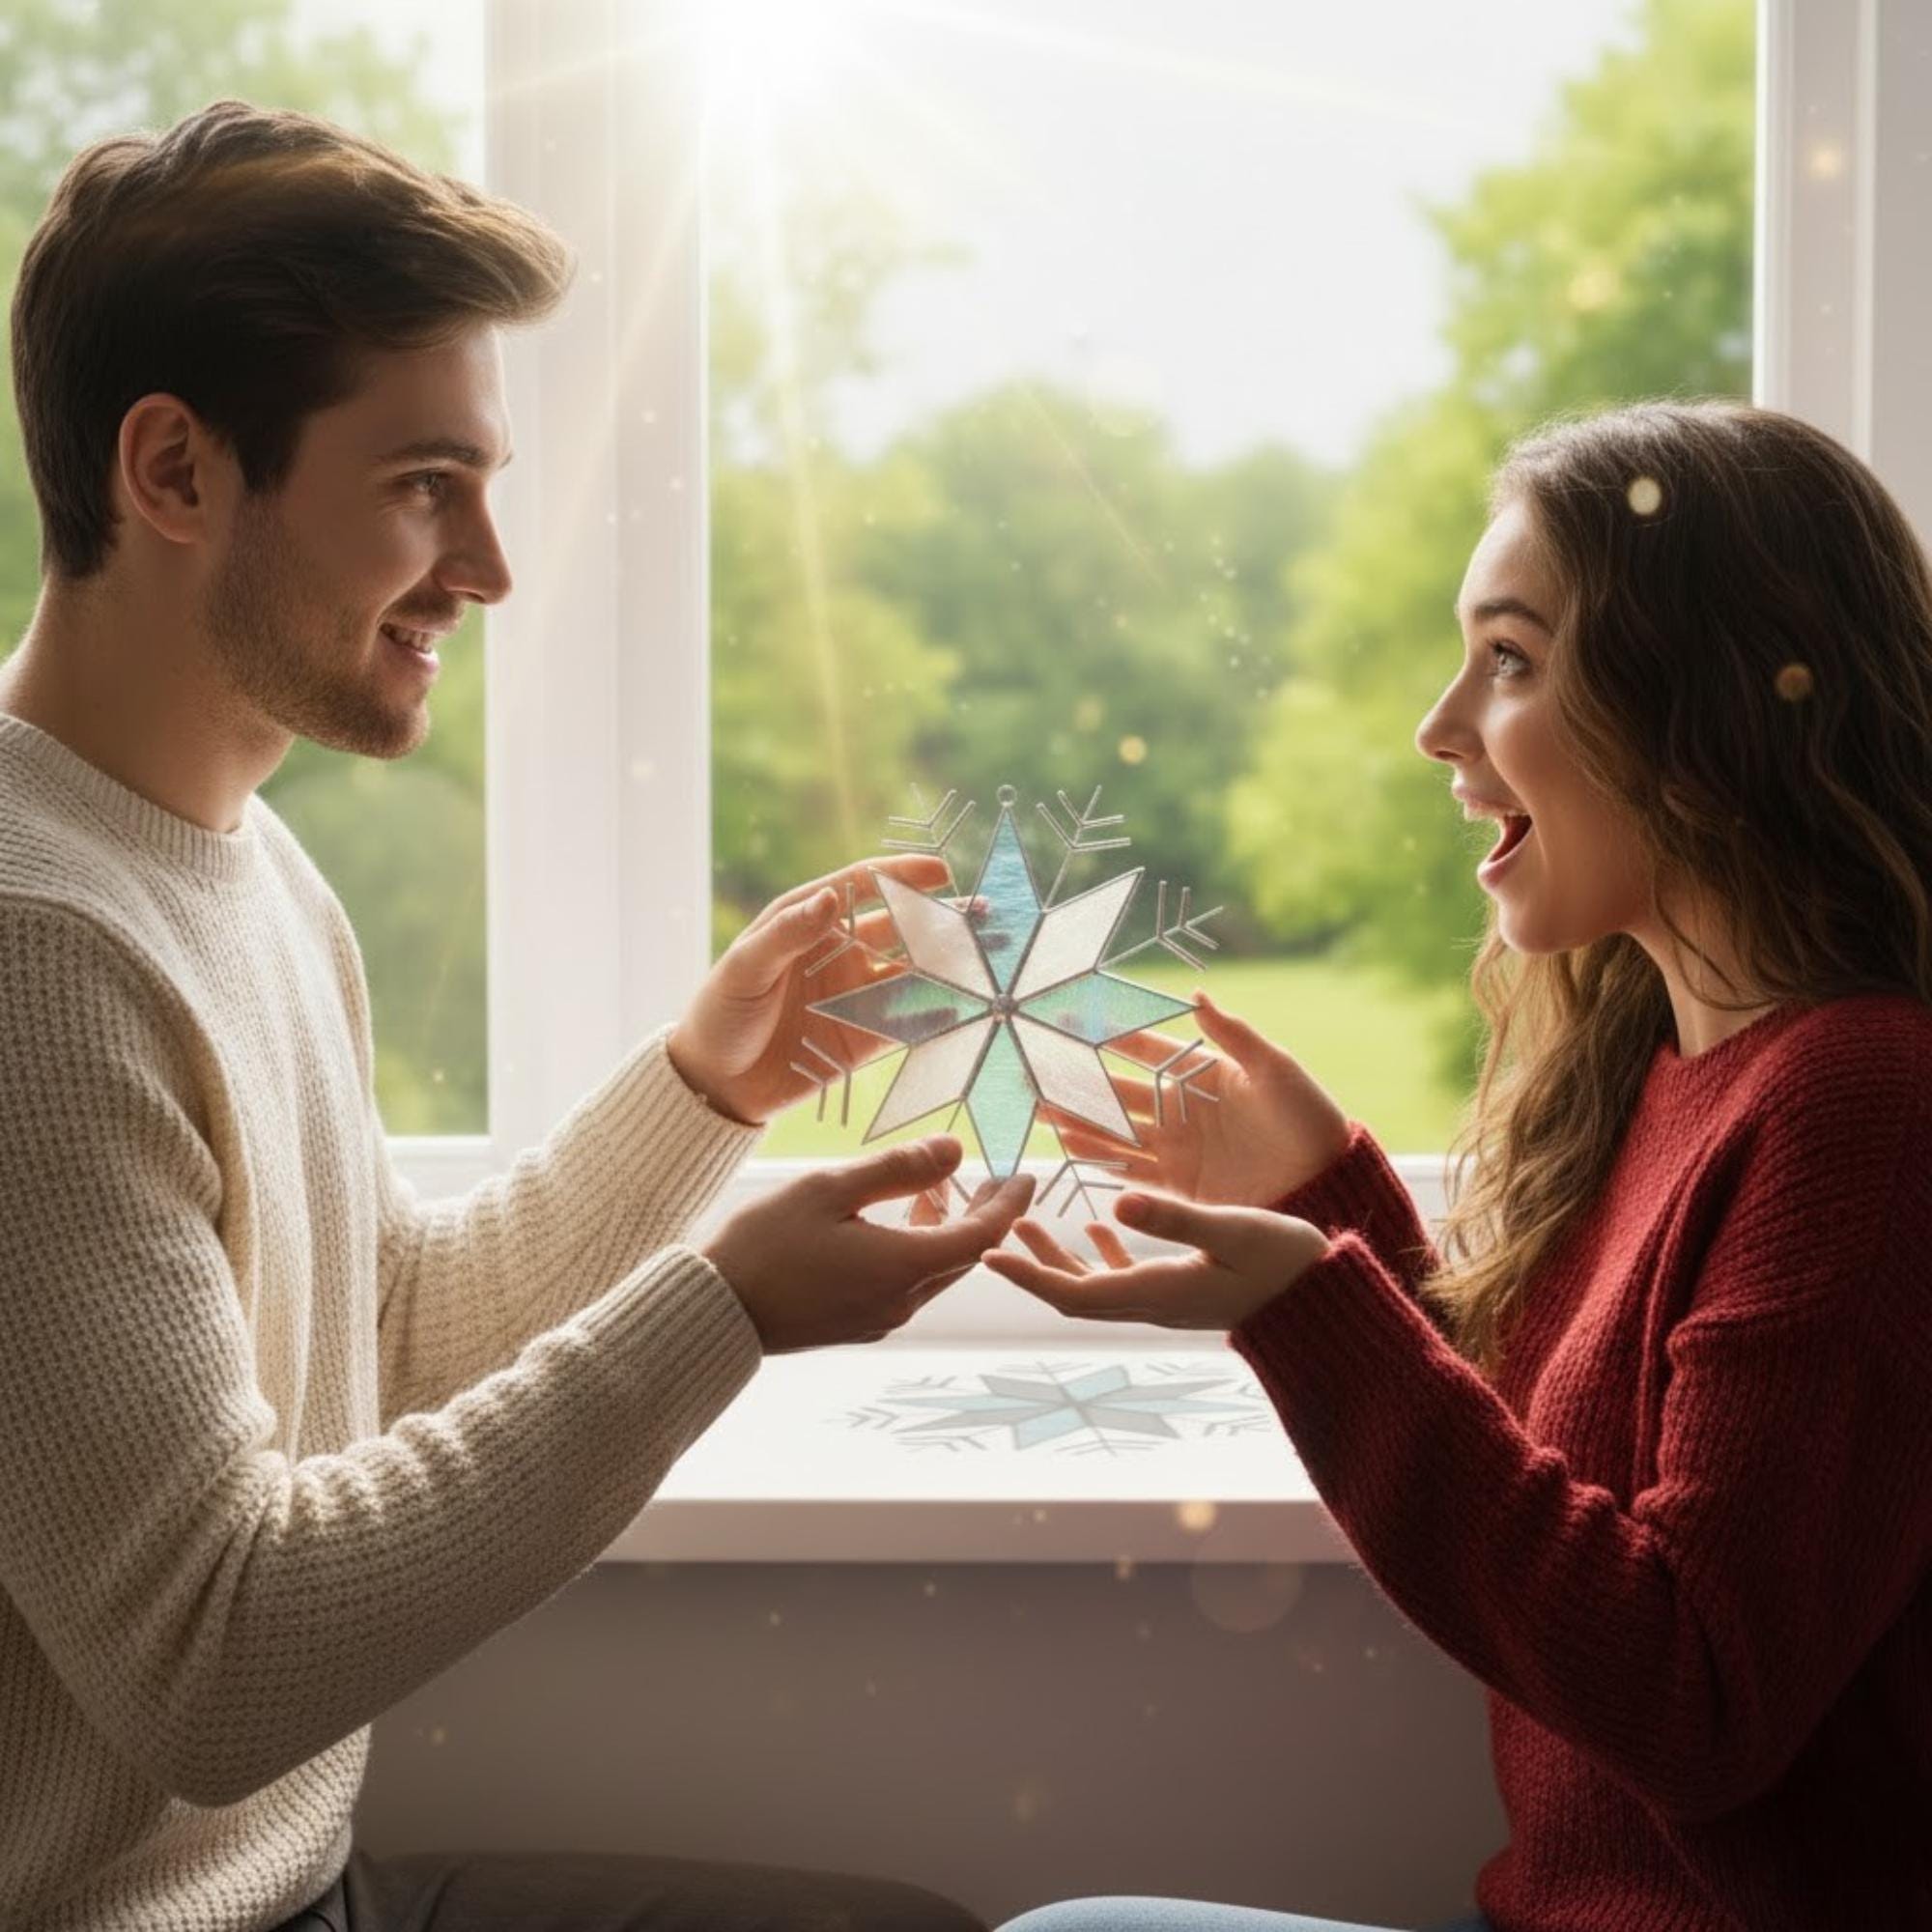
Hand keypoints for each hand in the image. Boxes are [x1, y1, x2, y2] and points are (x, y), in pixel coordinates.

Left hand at [666, 854, 958, 1124]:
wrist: (713, 1084)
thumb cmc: (719, 1014)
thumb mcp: (745, 968)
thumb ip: (789, 933)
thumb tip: (833, 897)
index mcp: (808, 921)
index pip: (862, 886)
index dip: (902, 875)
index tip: (941, 872)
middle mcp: (840, 952)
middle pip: (901, 927)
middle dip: (943, 920)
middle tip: (987, 916)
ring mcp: (856, 995)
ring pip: (914, 973)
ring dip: (951, 966)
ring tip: (991, 962)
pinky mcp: (864, 1037)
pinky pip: (908, 1022)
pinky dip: (938, 1016)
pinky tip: (967, 1011)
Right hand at [704, 1134, 1034, 1353]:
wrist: (714, 1310)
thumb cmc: (764, 1244)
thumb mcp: (830, 1190)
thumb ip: (898, 1169)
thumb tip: (956, 1151)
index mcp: (902, 1268)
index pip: (982, 1236)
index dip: (1008, 1204)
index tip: (1026, 1175)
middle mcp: (902, 1301)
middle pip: (964, 1256)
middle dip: (985, 1215)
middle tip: (995, 1177)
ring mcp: (879, 1318)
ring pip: (935, 1271)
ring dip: (948, 1231)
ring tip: (943, 1187)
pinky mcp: (857, 1324)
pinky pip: (908, 1284)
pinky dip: (919, 1250)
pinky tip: (901, 1221)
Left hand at [979, 1190, 1330, 1330]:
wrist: (1327, 1300)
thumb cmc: (1286, 1262)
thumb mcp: (1231, 1230)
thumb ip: (1174, 1218)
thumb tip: (1113, 1203)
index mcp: (1157, 1293)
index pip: (1073, 1293)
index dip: (1027, 1275)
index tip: (987, 1253)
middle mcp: (1154, 1303)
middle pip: (1074, 1293)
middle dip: (1030, 1267)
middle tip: (992, 1234)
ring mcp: (1169, 1299)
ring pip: (1096, 1285)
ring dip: (1059, 1259)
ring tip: (1028, 1223)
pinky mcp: (1186, 1288)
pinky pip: (1129, 1277)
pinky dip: (1103, 1254)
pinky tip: (1094, 1227)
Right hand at [1044, 992, 1351, 1209]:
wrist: (1328, 1186)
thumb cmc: (1310, 1121)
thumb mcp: (1276, 1070)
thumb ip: (1234, 1036)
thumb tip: (1196, 995)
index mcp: (1203, 1075)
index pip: (1144, 1051)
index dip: (1107, 1037)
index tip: (1068, 1023)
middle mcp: (1182, 1111)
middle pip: (1118, 1093)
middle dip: (1076, 1083)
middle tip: (1033, 1070)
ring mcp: (1178, 1151)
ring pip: (1115, 1132)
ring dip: (1077, 1122)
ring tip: (1036, 1111)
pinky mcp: (1180, 1189)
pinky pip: (1130, 1171)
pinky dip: (1099, 1160)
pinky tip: (1067, 1150)